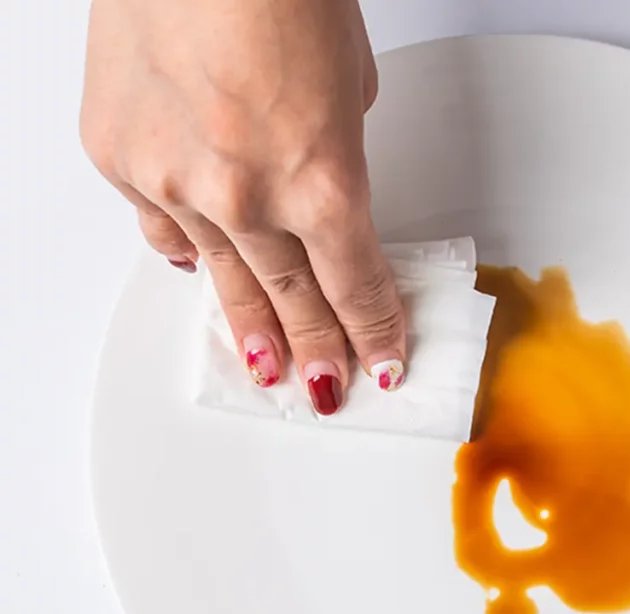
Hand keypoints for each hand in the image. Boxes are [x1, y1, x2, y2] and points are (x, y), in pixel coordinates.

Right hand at [81, 0, 405, 414]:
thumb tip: (319, 184)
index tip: (382, 360)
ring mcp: (174, 183)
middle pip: (293, 300)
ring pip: (223, 281)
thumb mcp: (347, 83)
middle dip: (317, 349)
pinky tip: (200, 275)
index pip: (356, 287)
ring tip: (267, 367)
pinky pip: (160, 229)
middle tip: (326, 388)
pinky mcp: (120, 158)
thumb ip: (336, 153)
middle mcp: (246, 197)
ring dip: (251, 329)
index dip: (373, 331)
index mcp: (321, 182)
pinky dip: (185, 252)